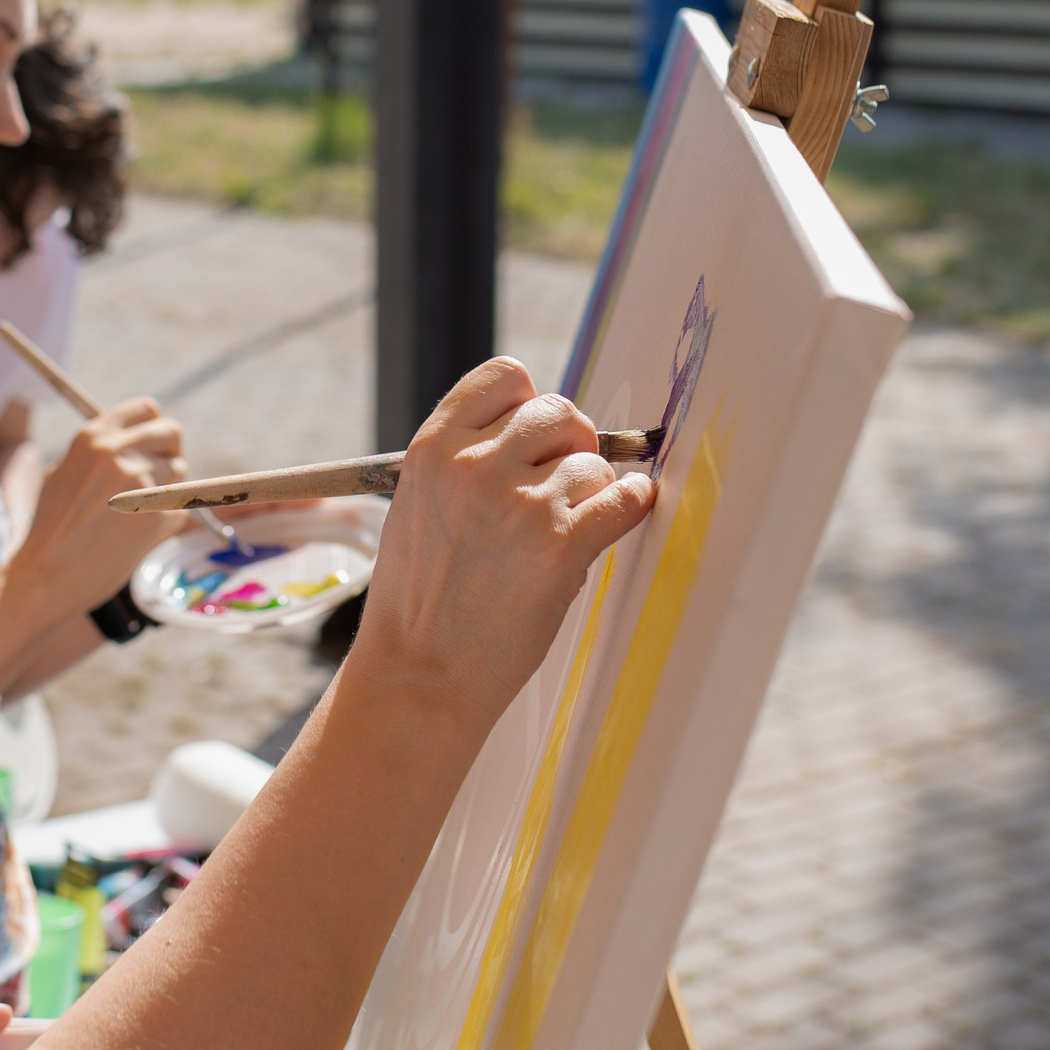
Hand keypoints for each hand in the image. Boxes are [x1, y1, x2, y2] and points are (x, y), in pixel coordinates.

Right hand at [9, 398, 190, 616]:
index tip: (154, 447)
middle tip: (156, 481)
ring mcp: (141, 482)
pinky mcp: (158, 514)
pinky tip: (135, 537)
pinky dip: (166, 523)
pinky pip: (180, 510)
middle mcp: (118, 452)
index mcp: (94, 436)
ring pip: (181, 474)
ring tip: (137, 516)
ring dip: (169, 492)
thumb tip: (141, 446)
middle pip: (172, 434)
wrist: (46, 574)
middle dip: (170, 455)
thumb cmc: (53, 528)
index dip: (154, 429)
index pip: (147, 409)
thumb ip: (101, 454)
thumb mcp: (64, 472)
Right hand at [350, 358, 654, 721]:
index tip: (532, 436)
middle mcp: (476, 465)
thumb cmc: (418, 600)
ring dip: (592, 489)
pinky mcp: (562, 544)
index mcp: (432, 449)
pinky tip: (622, 514)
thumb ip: (465, 463)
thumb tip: (540, 439)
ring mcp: (521, 503)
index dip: (527, 402)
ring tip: (565, 527)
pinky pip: (626, 498)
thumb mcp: (417, 506)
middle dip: (569, 443)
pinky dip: (632, 504)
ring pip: (593, 461)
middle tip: (562, 483)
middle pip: (557, 411)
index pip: (504, 377)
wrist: (418, 672)